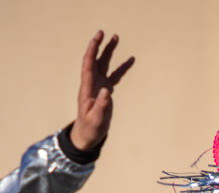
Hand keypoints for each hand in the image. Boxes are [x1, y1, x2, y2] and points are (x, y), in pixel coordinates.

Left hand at [69, 30, 133, 153]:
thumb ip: (101, 106)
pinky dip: (122, 67)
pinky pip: (114, 75)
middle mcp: (92, 83)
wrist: (87, 134)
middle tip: (103, 32)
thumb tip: (106, 91)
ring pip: (104, 64)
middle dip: (99, 46)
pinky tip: (131, 59)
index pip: (88, 64)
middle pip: (95, 60)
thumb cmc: (90, 128)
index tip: (98, 38)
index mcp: (87, 88)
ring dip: (109, 51)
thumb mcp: (96, 120)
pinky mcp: (105, 90)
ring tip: (116, 37)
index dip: (92, 50)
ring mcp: (99, 86)